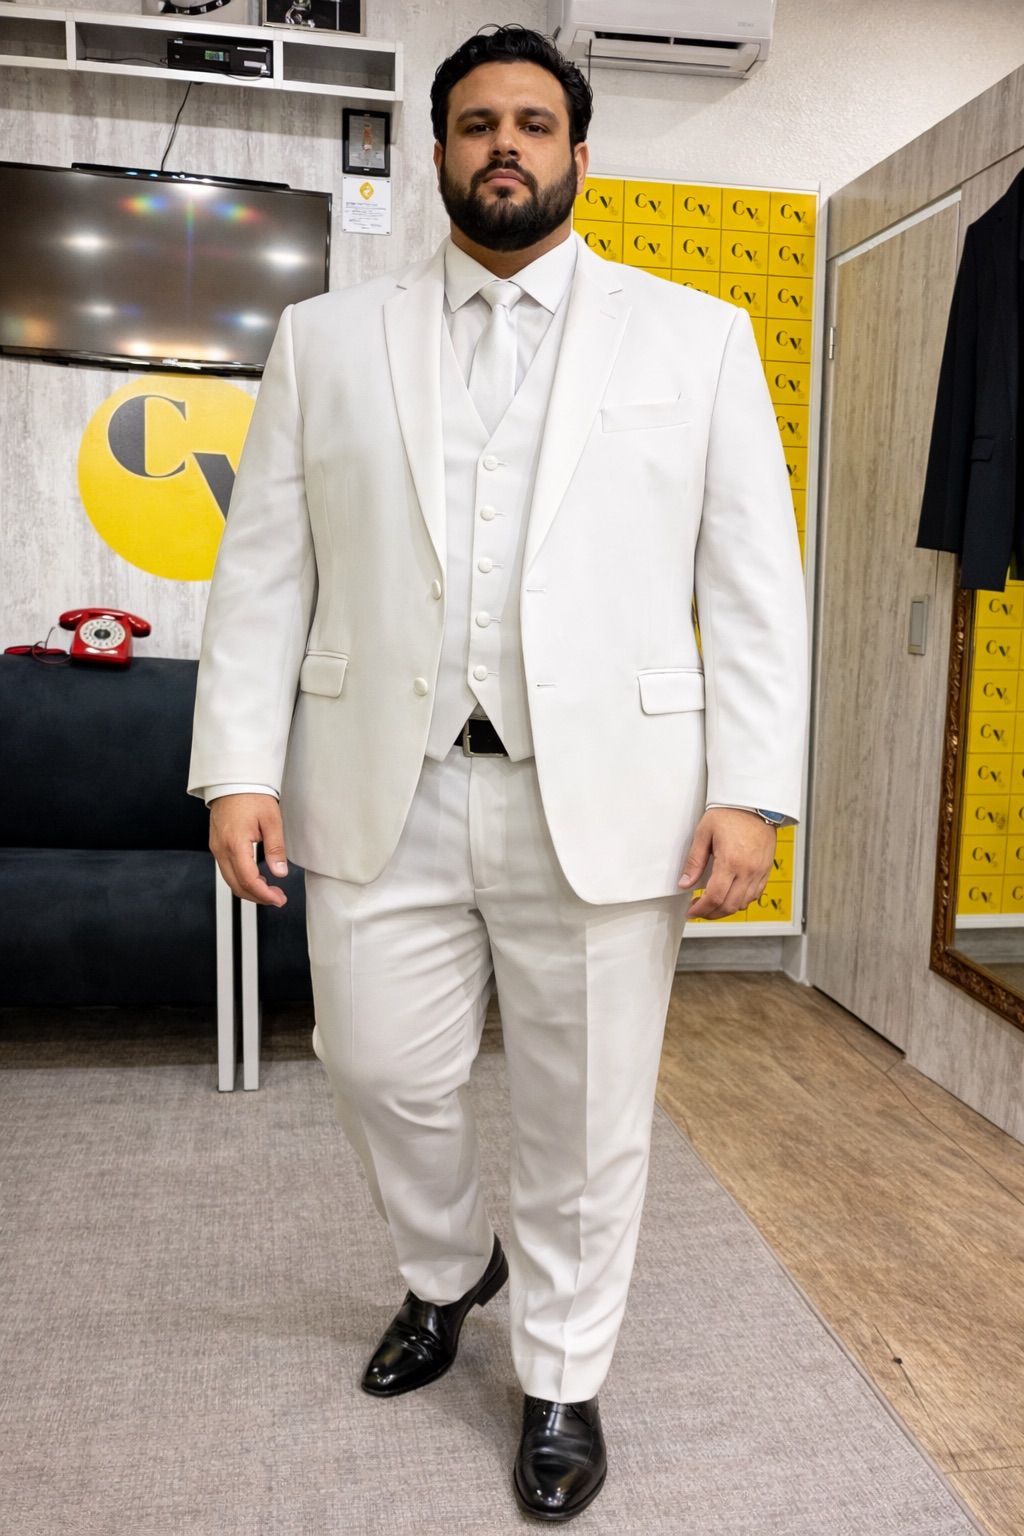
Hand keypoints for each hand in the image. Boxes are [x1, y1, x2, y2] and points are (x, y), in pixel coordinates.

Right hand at [209, 793, 288, 907]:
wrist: (233, 781)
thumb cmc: (251, 795)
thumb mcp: (271, 820)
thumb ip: (276, 848)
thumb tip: (280, 872)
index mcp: (235, 844)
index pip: (248, 880)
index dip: (264, 894)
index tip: (279, 899)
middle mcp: (221, 849)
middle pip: (236, 885)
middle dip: (258, 897)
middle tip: (278, 898)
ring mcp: (216, 848)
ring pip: (230, 880)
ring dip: (249, 890)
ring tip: (270, 890)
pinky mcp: (216, 846)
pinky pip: (226, 870)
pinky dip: (241, 880)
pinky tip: (256, 879)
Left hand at [677, 808, 775, 918]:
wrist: (754, 803)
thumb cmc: (729, 813)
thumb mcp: (703, 833)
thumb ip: (694, 861)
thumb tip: (685, 883)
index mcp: (730, 860)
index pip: (715, 896)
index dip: (701, 909)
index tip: (692, 911)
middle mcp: (748, 869)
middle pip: (729, 905)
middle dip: (711, 914)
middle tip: (699, 911)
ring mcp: (759, 871)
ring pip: (743, 904)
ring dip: (726, 910)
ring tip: (712, 905)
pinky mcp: (766, 870)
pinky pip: (755, 895)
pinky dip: (741, 902)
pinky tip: (729, 897)